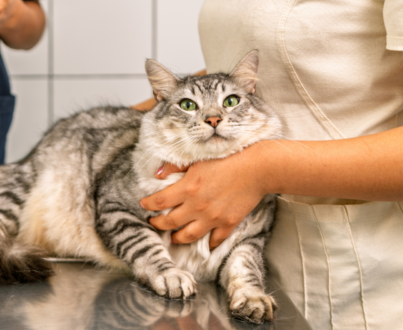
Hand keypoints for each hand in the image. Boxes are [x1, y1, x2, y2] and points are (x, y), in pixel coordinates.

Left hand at [141, 147, 266, 248]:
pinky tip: (204, 243)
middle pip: (170, 222)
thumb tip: (157, 174)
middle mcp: (197, 206)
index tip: (144, 205)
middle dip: (158, 224)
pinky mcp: (228, 223)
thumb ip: (175, 166)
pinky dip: (208, 244)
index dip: (148, 205)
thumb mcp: (197, 157)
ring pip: (188, 236)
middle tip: (153, 223)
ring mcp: (213, 218)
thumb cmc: (228, 158)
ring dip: (177, 238)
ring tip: (173, 237)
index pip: (159, 201)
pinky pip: (215, 239)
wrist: (258, 168)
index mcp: (187, 188)